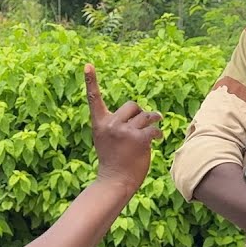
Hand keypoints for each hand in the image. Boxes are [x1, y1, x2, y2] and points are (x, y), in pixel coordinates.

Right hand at [85, 64, 161, 189]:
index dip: (90, 80)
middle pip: (132, 105)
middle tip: (141, 127)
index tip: (87, 65)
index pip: (94, 98)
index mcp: (99, 123)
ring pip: (145, 116)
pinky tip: (157, 139)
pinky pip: (153, 128)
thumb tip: (141, 113)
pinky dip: (158, 133)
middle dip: (140, 114)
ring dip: (152, 122)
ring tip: (151, 132)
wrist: (114, 181)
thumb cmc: (113, 160)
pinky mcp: (138, 139)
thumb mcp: (107, 138)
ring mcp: (123, 131)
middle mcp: (110, 124)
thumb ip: (117, 124)